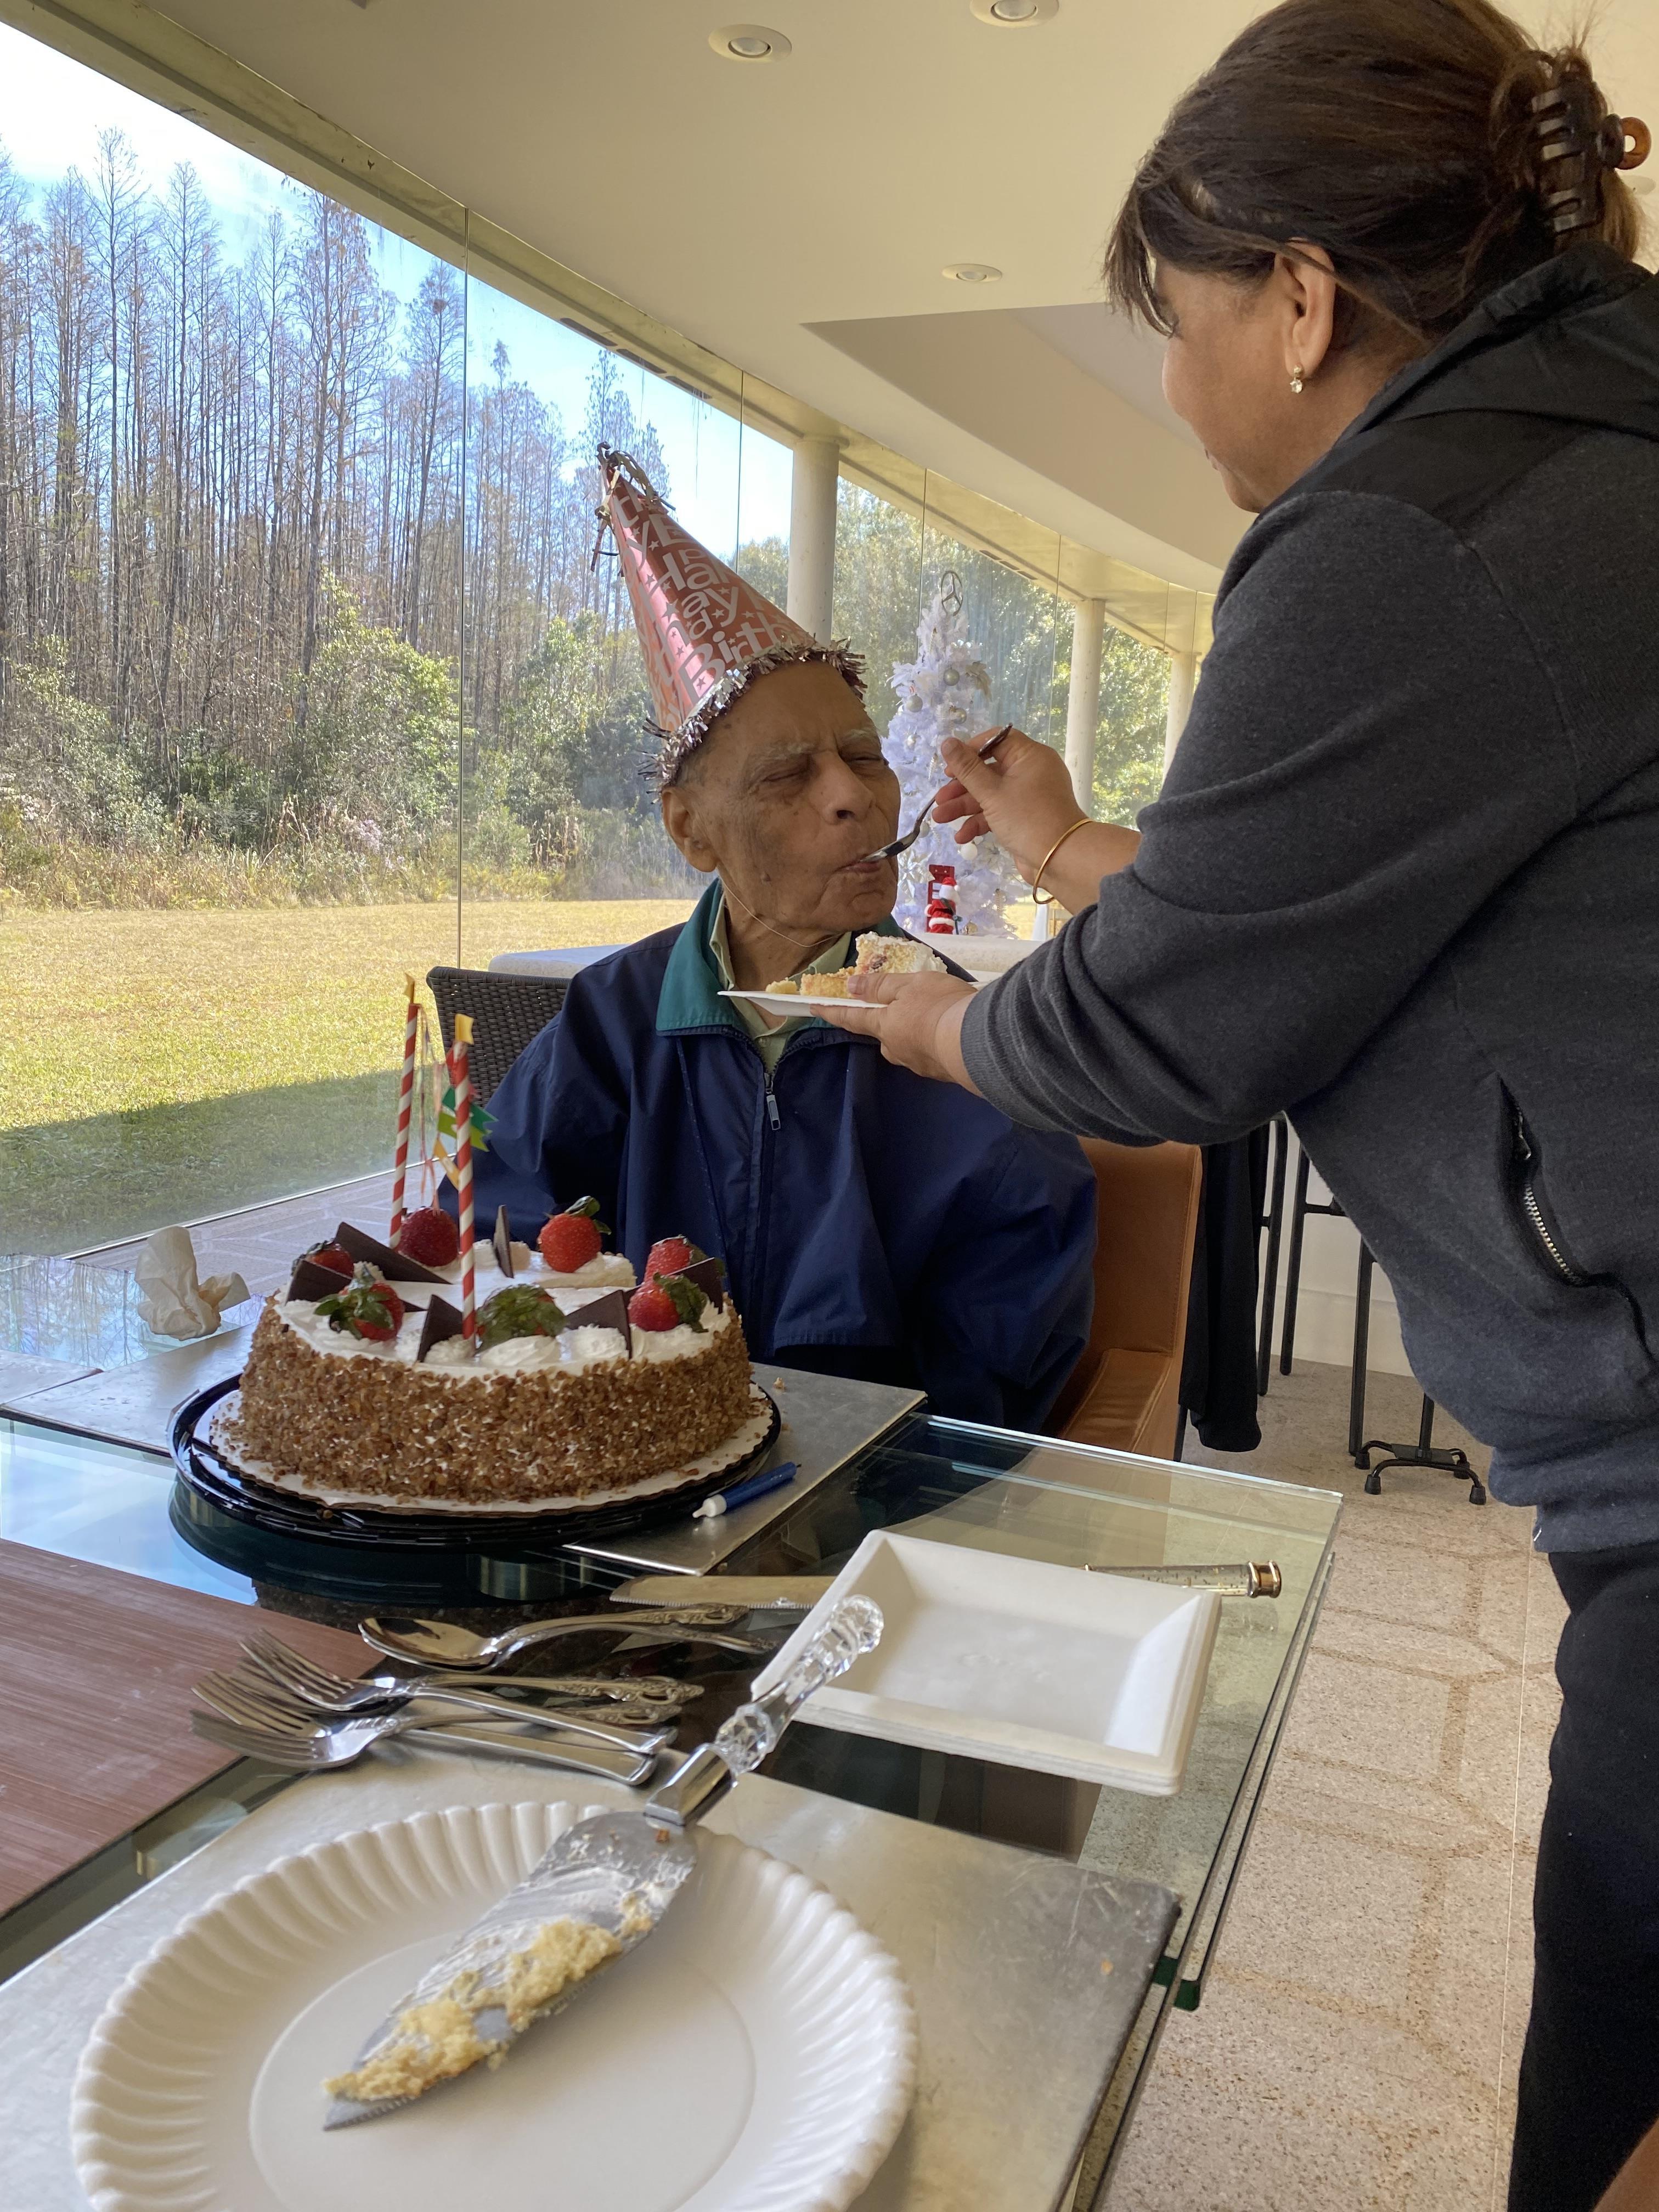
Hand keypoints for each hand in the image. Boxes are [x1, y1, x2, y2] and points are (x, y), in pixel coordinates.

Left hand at [816, 971, 979, 1090]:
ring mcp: (917, 1063)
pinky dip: (934, 1042)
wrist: (978, 1043)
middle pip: (883, 1033)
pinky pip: (929, 1053)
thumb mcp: (910, 985)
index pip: (851, 1017)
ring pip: (907, 1044)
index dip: (832, 1011)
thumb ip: (880, 986)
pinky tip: (949, 1033)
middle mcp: (895, 1048)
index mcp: (884, 1026)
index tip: (813, 1007)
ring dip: (915, 1032)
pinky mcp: (939, 1072)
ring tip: (937, 1017)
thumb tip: (851, 987)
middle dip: (890, 1021)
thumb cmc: (939, 1007)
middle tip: (909, 1006)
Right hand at [937, 726, 1140, 911]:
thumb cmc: (1027, 818)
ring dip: (965, 806)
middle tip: (939, 799)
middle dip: (961, 787)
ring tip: (940, 819)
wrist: (1060, 858)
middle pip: (989, 771)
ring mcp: (1028, 796)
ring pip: (990, 794)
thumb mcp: (991, 792)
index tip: (950, 766)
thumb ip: (967, 768)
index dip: (971, 751)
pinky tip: (962, 836)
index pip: (997, 741)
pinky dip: (981, 822)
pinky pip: (999, 812)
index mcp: (1029, 756)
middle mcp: (1030, 772)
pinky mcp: (1024, 817)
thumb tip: (947, 742)